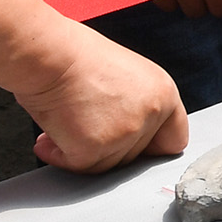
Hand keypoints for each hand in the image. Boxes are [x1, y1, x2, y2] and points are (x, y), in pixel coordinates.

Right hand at [12, 25, 188, 171]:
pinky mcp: (94, 148)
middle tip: (80, 127)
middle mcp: (150, 114)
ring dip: (80, 151)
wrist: (49, 55)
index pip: (174, 139)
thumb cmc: (76, 57)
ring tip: (61, 126)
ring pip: (106, 164)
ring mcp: (124, 133)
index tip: (131, 147)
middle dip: (106, 147)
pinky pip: (78, 166)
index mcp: (164, 93)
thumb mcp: (128, 76)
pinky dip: (58, 156)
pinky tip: (47, 139)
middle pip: (134, 156)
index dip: (150, 147)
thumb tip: (133, 135)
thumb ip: (139, 105)